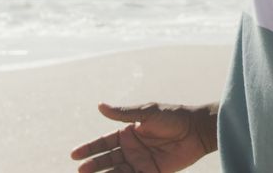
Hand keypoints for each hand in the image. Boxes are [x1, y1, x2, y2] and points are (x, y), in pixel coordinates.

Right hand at [71, 102, 217, 172]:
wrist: (198, 130)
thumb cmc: (173, 117)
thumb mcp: (147, 113)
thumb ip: (123, 113)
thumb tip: (100, 106)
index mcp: (128, 132)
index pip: (103, 142)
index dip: (89, 148)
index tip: (74, 155)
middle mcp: (132, 148)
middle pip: (108, 159)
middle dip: (94, 165)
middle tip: (81, 170)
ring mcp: (141, 162)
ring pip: (117, 171)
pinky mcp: (152, 172)